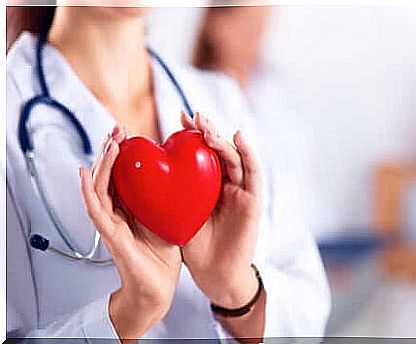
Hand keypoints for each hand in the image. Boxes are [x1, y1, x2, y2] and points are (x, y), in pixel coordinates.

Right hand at [79, 125, 181, 339]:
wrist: (157, 289)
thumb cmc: (163, 256)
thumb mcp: (168, 219)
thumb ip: (167, 199)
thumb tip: (182, 176)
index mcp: (131, 208)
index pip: (123, 175)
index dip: (123, 154)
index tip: (130, 134)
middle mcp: (118, 213)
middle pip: (109, 176)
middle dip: (111, 152)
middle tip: (118, 129)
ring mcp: (111, 223)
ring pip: (100, 188)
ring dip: (102, 164)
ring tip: (109, 143)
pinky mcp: (111, 236)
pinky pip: (97, 211)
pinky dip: (89, 192)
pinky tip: (86, 173)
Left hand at [180, 112, 262, 308]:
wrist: (214, 274)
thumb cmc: (195, 245)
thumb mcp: (180, 212)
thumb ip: (174, 190)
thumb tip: (147, 168)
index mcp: (210, 185)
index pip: (203, 153)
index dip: (194, 134)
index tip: (179, 117)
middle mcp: (227, 184)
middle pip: (220, 150)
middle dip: (207, 131)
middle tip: (193, 116)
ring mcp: (242, 191)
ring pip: (236, 157)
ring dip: (223, 139)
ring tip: (207, 126)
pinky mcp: (254, 201)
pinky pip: (254, 174)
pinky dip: (248, 154)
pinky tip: (238, 137)